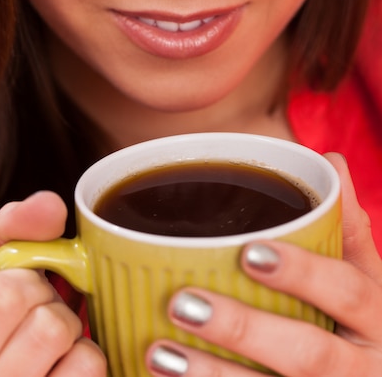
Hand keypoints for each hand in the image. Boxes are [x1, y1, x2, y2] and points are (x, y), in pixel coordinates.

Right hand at [0, 191, 106, 376]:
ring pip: (50, 328)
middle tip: (27, 302)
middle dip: (32, 287)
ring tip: (45, 332)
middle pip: (6, 296)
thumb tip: (50, 205)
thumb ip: (18, 232)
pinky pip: (84, 362)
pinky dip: (83, 352)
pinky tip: (61, 361)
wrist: (12, 373)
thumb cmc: (4, 325)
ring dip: (62, 320)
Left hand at [146, 154, 381, 375]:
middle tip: (184, 301)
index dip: (301, 273)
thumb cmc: (364, 323)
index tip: (249, 252)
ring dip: (212, 376)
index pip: (345, 292)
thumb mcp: (370, 279)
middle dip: (243, 329)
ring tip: (158, 351)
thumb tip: (331, 161)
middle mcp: (362, 367)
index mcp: (376, 317)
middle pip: (308, 354)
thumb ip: (350, 227)